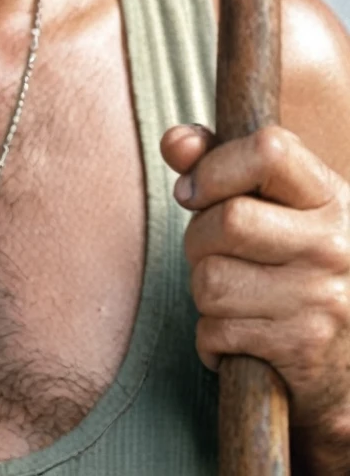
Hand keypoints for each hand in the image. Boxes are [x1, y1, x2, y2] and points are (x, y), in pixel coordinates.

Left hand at [162, 123, 349, 462]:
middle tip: (213, 253)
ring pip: (211, 280)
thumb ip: (221, 163)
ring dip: (204, 293)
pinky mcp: (302, 347)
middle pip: (228, 220)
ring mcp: (322, 297)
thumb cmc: (297, 268)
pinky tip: (240, 337)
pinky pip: (214, 331)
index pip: (269, 150)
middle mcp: (335, 243)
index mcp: (331, 197)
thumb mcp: (277, 207)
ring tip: (233, 296)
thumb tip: (175, 142)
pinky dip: (211, 339)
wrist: (346, 366)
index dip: (215, 166)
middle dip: (198, 239)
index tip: (195, 191)